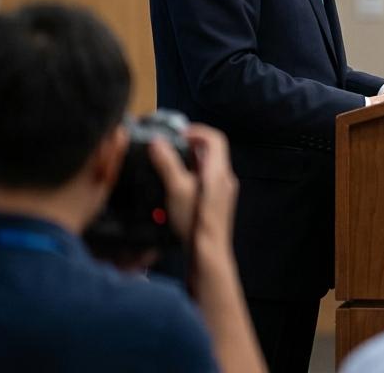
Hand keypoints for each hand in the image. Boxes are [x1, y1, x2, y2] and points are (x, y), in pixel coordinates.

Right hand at [148, 123, 237, 247]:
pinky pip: (206, 181)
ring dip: (188, 162)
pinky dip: (191, 177)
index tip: (177, 134)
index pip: (215, 138)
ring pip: (207, 167)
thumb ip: (167, 163)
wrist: (207, 252)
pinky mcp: (217, 204)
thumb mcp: (176, 188)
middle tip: (169, 149)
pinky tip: (174, 187)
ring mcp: (223, 192)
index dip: (196, 131)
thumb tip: (157, 142)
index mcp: (219, 171)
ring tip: (167, 166)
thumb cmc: (194, 220)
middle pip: (211, 152)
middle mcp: (225, 179)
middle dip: (189, 146)